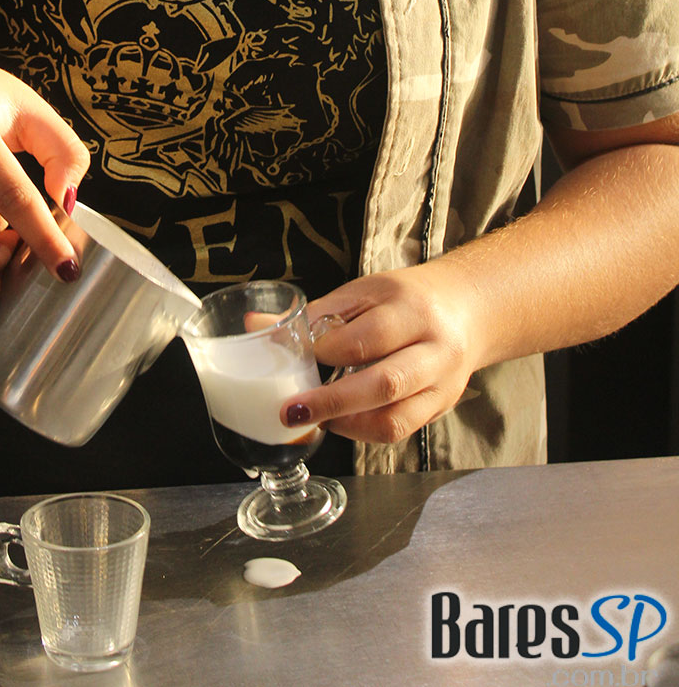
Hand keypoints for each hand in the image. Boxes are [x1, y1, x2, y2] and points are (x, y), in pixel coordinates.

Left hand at [282, 261, 482, 445]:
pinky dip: (363, 431)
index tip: (291, 359)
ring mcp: (442, 384)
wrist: (466, 310)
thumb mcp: (365, 291)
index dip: (326, 352)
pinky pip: (399, 430)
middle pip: (384, 383)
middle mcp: (434, 349)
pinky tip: (340, 422)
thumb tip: (257, 325)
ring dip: (346, 424)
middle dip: (331, 402)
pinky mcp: (440, 408)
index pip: (367, 337)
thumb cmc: (406, 298)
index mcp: (412, 309)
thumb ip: (316, 313)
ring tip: (312, 418)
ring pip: (394, 418)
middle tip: (291, 410)